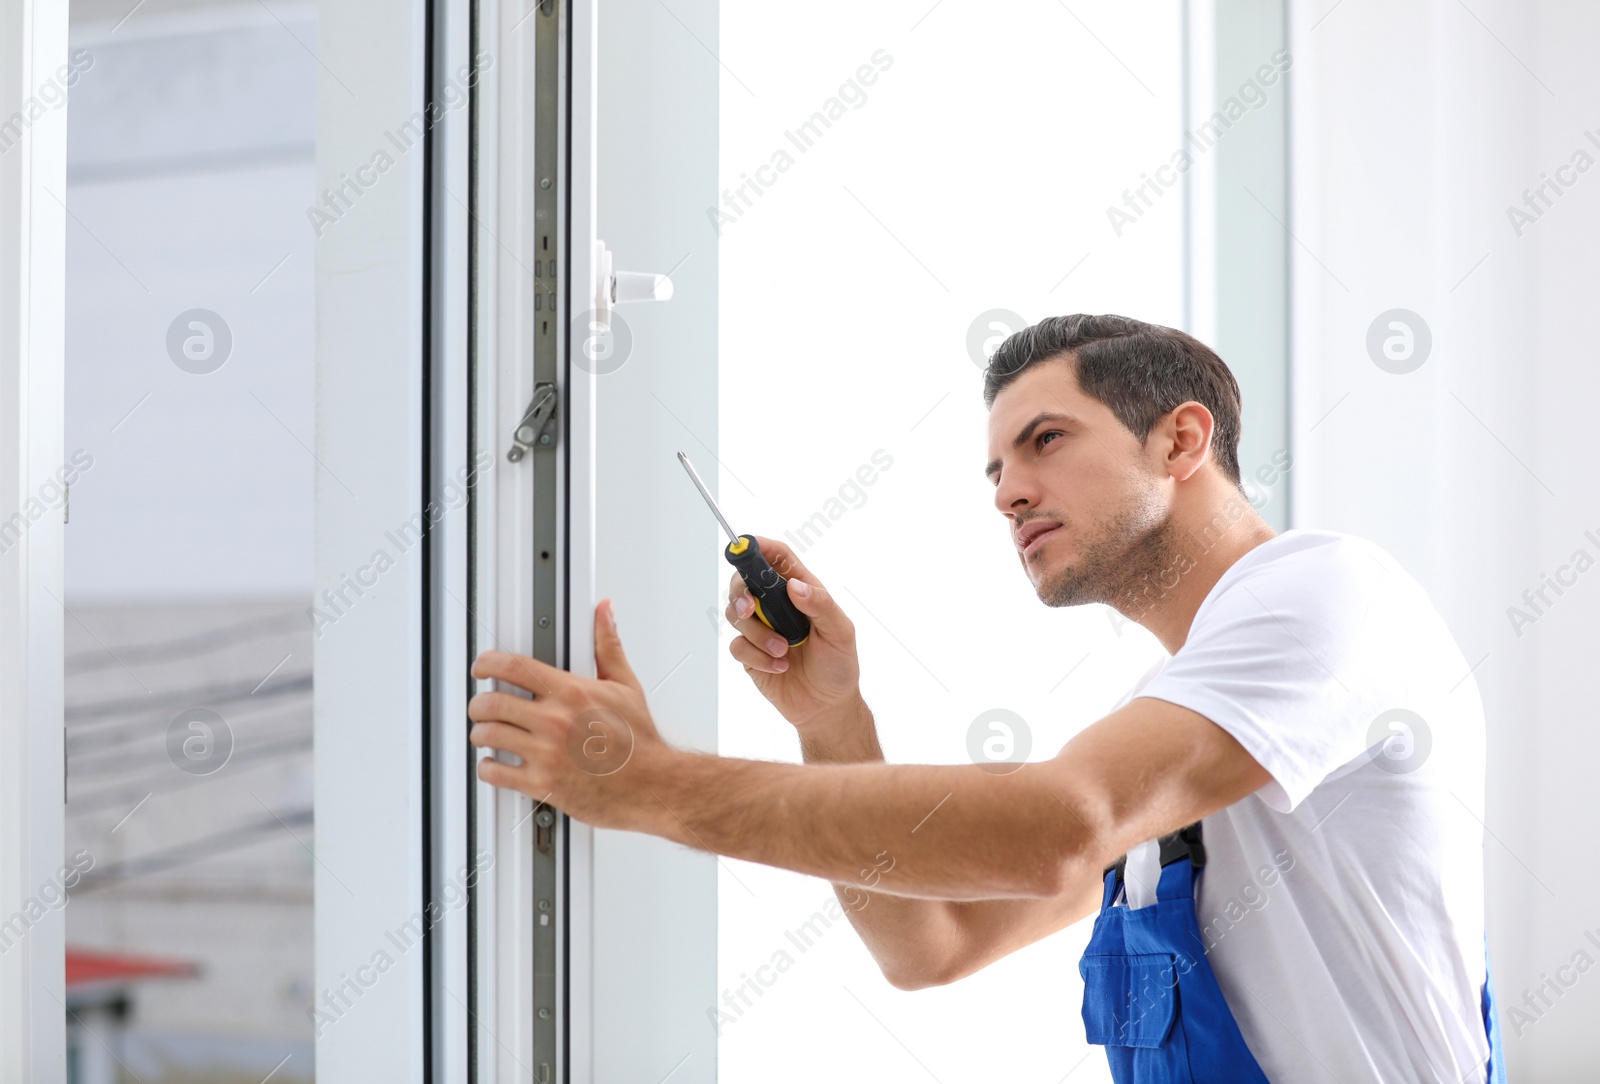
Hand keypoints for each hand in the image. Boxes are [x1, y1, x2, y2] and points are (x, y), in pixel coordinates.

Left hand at [468, 599, 673, 830]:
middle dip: (479, 704)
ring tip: (486, 733)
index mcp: (571, 692)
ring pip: (488, 736)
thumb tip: (604, 613)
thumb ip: (607, 646)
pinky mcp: (543, 784)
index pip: (513, 667)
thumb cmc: (639, 741)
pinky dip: (488, 767)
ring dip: (481, 733)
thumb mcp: (625, 686)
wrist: (651, 784)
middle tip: (481, 706)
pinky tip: (495, 764)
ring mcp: (546, 753)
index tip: (482, 667)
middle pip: (491, 703)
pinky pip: (496, 773)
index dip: (487, 663)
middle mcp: (554, 721)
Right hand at [725, 536, 862, 729]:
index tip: (745, 546)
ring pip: (735, 614)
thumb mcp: (840, 632)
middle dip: (741, 593)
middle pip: (744, 582)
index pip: (776, 558)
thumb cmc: (838, 665)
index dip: (759, 547)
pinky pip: (738, 646)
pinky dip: (757, 657)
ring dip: (757, 633)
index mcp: (800, 591)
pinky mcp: (750, 654)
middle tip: (750, 608)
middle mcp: (776, 606)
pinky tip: (779, 667)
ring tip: (783, 651)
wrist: (827, 707)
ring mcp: (761, 629)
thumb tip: (794, 586)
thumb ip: (820, 605)